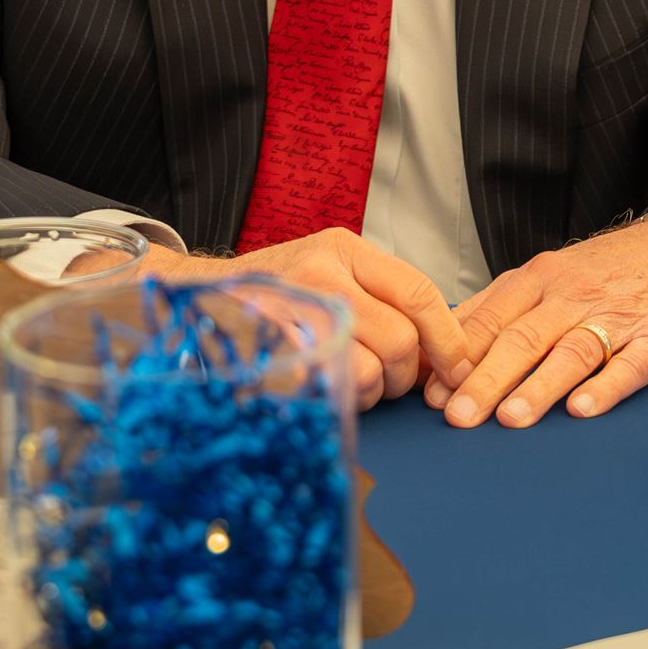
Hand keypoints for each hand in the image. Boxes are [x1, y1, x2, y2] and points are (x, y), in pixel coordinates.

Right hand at [139, 231, 474, 411]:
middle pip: (401, 338)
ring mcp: (292, 312)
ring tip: (351, 383)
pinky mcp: (270, 353)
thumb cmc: (270, 294)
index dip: (448, 336)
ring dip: (371, 392)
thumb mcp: (325, 271)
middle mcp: (321, 272)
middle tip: (388, 381)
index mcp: (343, 248)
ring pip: (370, 370)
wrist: (188, 298)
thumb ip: (379, 297)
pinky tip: (326, 389)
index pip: (418, 291)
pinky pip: (329, 389)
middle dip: (405, 374)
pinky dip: (338, 400)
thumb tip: (444, 350)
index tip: (460, 367)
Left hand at [427, 218, 647, 428]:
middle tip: (460, 418)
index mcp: (540, 281)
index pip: (492, 320)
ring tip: (513, 418)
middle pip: (524, 338)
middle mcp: (574, 297)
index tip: (433, 396)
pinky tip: (584, 409)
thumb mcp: (548, 276)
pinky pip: (631, 363)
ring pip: (572, 351)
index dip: (460, 358)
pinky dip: (607, 386)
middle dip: (489, 379)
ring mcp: (618, 317)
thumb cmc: (608, 273)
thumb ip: (497, 310)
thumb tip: (438, 353)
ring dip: (540, 385)